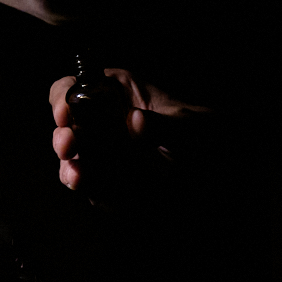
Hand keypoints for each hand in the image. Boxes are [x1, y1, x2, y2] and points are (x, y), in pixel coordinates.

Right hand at [48, 68, 210, 204]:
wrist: (218, 171)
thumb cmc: (202, 133)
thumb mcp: (190, 124)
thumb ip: (164, 123)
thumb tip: (134, 121)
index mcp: (115, 93)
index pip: (75, 87)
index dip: (64, 98)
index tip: (65, 114)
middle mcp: (102, 122)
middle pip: (66, 126)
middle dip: (63, 138)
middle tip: (68, 147)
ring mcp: (103, 153)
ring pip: (73, 160)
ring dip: (71, 169)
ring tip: (78, 177)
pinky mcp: (109, 181)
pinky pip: (92, 187)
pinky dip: (92, 191)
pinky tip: (99, 193)